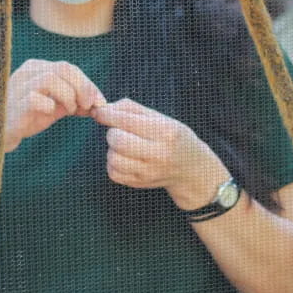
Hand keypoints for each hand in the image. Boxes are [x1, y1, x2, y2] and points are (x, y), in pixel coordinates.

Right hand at [0, 59, 105, 151]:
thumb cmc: (28, 117)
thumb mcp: (55, 107)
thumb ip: (75, 101)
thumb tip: (100, 103)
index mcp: (37, 68)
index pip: (69, 68)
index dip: (88, 84)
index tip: (100, 103)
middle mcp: (27, 72)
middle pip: (63, 68)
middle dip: (82, 87)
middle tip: (88, 106)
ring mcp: (19, 86)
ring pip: (51, 79)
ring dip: (68, 96)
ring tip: (70, 111)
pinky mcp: (14, 104)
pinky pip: (35, 98)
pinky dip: (50, 106)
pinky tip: (51, 114)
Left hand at [91, 99, 228, 209]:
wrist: (192, 169)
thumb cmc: (174, 138)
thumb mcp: (162, 118)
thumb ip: (132, 109)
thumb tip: (104, 108)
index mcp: (165, 132)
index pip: (127, 121)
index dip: (108, 114)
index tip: (100, 111)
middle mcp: (158, 154)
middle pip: (117, 140)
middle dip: (112, 131)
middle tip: (120, 130)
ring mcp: (148, 172)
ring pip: (113, 158)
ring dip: (113, 148)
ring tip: (124, 145)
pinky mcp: (139, 183)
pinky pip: (113, 173)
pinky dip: (113, 163)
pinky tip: (125, 158)